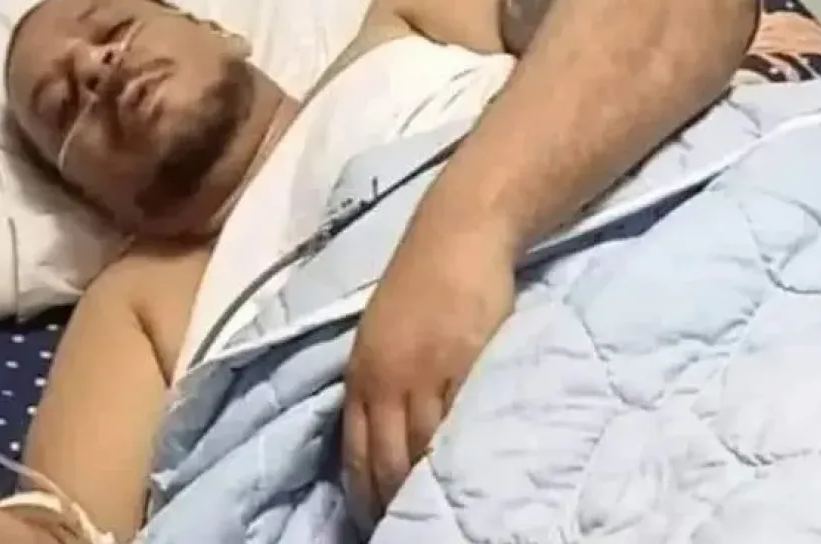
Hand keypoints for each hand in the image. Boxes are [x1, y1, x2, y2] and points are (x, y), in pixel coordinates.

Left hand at [343, 220, 514, 517]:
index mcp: (360, 373)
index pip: (355, 451)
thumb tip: (388, 431)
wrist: (458, 233)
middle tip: (403, 527)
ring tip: (435, 513)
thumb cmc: (422, 281)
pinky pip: (457, 424)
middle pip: (384, 460)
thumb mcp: (384, 333)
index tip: (373, 521)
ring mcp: (422, 374)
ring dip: (424, 486)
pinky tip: (465, 474)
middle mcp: (383, 379)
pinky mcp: (461, 364)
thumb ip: (383, 381)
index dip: (365, 493)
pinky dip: (457, 455)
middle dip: (392, 501)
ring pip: (419, 451)